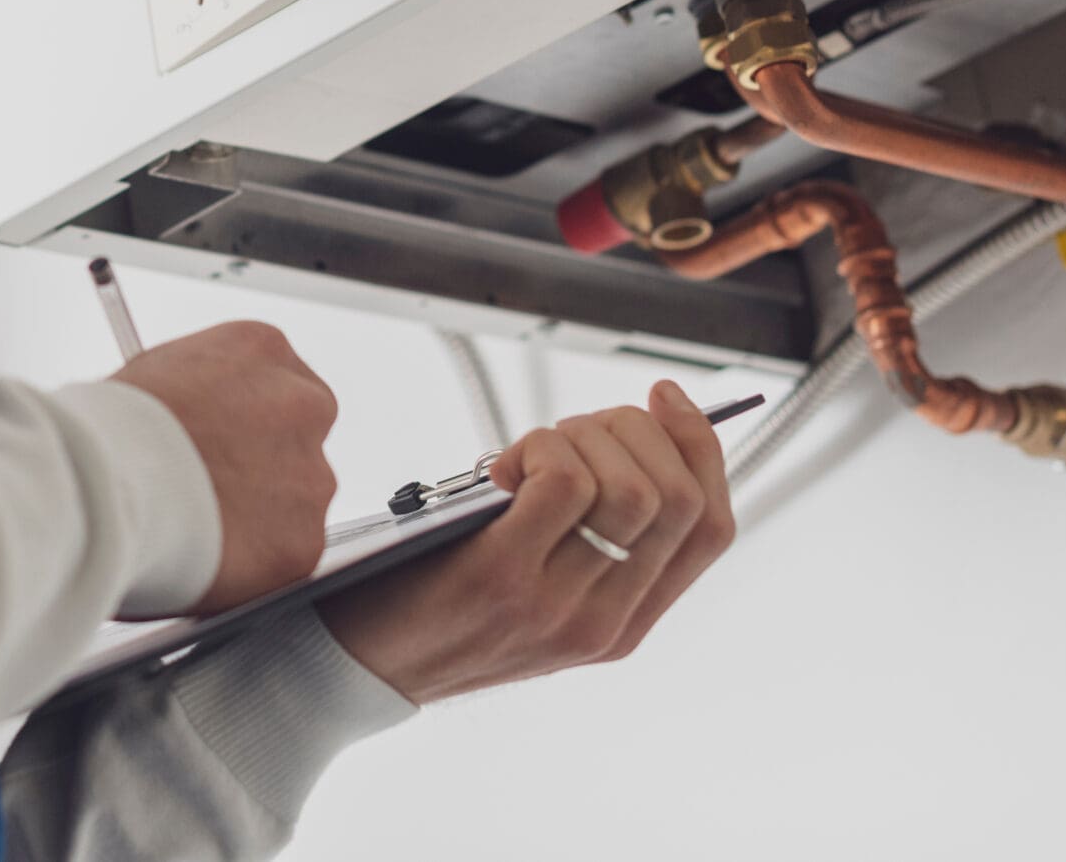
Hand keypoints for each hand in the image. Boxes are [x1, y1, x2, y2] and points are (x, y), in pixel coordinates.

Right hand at [112, 321, 338, 614]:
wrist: (106, 481)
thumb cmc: (109, 428)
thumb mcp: (157, 373)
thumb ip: (199, 392)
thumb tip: (196, 421)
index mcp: (263, 349)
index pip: (280, 382)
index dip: (248, 420)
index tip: (226, 442)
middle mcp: (302, 405)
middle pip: (298, 441)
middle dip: (264, 468)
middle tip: (215, 491)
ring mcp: (310, 475)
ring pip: (294, 504)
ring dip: (257, 519)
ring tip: (197, 528)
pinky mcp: (301, 541)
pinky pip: (282, 558)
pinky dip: (251, 567)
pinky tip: (207, 558)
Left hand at [315, 382, 735, 703]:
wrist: (354, 667)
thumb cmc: (438, 604)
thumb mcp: (539, 586)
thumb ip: (587, 536)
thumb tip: (629, 433)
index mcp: (625, 624)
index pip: (711, 528)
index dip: (701, 447)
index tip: (665, 398)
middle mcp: (604, 621)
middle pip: (679, 498)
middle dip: (635, 430)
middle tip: (573, 429)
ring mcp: (557, 605)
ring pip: (631, 487)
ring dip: (581, 436)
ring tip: (529, 451)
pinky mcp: (502, 577)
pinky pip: (562, 483)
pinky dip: (540, 448)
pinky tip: (502, 467)